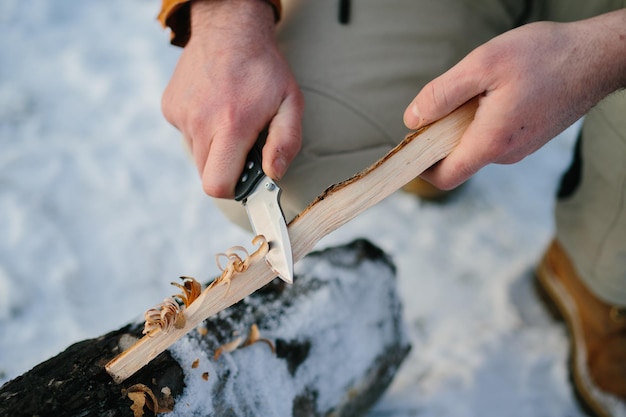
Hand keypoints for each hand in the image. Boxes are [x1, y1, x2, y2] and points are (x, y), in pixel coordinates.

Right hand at [162, 0, 303, 197]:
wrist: (229, 29)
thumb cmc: (265, 69)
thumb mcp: (290, 103)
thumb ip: (286, 142)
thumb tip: (273, 174)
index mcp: (231, 125)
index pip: (217, 185)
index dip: (233, 189)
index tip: (246, 178)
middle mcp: (200, 122)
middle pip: (207, 174)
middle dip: (227, 168)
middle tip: (244, 145)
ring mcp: (181, 115)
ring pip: (197, 155)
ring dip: (214, 148)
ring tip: (229, 120)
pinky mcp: (170, 107)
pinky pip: (186, 135)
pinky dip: (201, 130)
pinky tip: (214, 107)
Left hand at [403, 11, 625, 189]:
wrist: (599, 56)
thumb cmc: (545, 56)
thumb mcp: (482, 65)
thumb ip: (441, 95)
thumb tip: (412, 120)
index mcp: (491, 142)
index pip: (444, 176)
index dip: (419, 168)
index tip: (406, 149)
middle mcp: (506, 154)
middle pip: (457, 158)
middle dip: (440, 136)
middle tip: (444, 101)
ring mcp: (520, 148)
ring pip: (475, 145)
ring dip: (463, 124)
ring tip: (479, 89)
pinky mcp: (529, 137)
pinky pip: (494, 136)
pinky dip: (482, 119)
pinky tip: (497, 91)